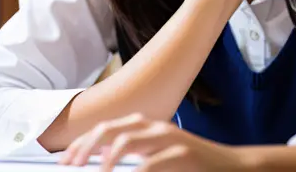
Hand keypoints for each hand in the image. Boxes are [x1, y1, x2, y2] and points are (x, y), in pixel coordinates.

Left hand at [58, 113, 250, 170]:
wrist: (230, 167)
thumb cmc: (189, 167)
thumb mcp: (155, 158)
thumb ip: (131, 156)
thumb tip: (100, 161)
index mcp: (144, 127)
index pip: (104, 128)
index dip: (81, 143)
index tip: (65, 160)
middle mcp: (153, 127)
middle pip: (110, 128)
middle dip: (86, 146)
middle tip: (73, 165)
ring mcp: (169, 137)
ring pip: (128, 139)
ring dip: (107, 158)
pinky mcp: (183, 152)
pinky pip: (153, 161)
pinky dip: (137, 171)